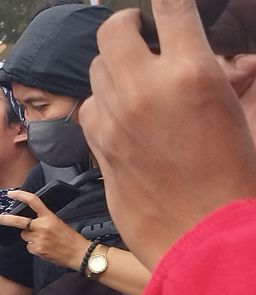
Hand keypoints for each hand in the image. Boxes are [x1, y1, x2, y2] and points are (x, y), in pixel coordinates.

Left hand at [0, 190, 90, 269]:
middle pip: (18, 221)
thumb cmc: (69, 238)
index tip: (11, 194)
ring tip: (44, 240)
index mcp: (49, 216)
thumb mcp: (57, 222)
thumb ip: (42, 220)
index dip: (21, 196)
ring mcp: (39, 238)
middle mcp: (42, 226)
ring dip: (29, 237)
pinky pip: (29, 247)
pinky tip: (45, 248)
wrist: (78, 253)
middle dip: (4, 219)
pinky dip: (34, 247)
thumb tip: (27, 223)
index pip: (33, 201)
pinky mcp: (37, 249)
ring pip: (24, 236)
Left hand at [82, 0, 255, 266]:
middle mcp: (144, 89)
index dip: (168, 1)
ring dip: (116, 64)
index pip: (169, 5)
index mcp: (191, 71)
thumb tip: (226, 63)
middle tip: (142, 30)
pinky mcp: (96, 146)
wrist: (202, 237)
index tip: (168, 5)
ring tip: (136, 75)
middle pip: (114, 30)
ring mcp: (114, 118)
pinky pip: (88, 106)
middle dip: (128, 24)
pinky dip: (102, 101)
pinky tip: (120, 111)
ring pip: (98, 68)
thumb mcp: (246, 116)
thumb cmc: (235, 178)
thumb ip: (232, 79)